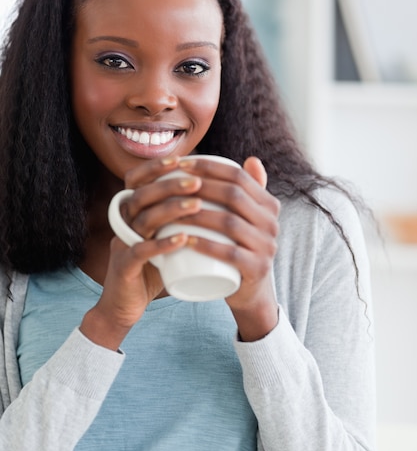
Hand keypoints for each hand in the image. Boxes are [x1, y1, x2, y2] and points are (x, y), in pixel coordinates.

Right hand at [80, 156, 205, 348]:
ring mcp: (121, 245)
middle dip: (170, 184)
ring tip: (197, 205)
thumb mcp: (164, 239)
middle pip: (142, 195)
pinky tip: (183, 238)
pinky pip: (140, 252)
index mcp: (131, 213)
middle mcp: (124, 224)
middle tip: (197, 181)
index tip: (181, 158)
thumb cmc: (152, 269)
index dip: (155, 167)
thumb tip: (214, 199)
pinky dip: (162, 244)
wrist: (125, 307)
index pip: (136, 180)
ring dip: (171, 209)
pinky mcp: (124, 267)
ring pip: (142, 219)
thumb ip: (180, 220)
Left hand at [171, 156, 279, 340]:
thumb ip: (250, 191)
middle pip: (233, 196)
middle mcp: (272, 223)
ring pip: (229, 223)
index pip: (238, 176)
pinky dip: (205, 245)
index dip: (209, 167)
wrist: (250, 291)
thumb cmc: (238, 248)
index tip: (181, 165)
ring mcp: (267, 247)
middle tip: (171, 186)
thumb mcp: (247, 219)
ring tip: (170, 212)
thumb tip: (251, 159)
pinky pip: (230, 254)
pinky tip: (184, 240)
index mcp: (269, 205)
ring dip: (197, 215)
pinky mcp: (257, 269)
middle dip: (199, 187)